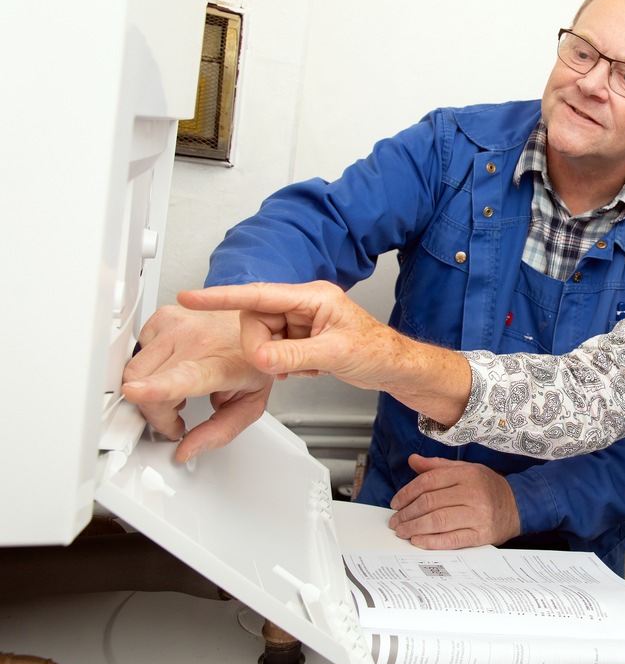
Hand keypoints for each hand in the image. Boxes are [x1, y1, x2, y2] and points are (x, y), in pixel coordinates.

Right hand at [121, 306, 272, 462]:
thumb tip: (186, 449)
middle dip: (155, 412)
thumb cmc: (254, 360)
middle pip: (145, 385)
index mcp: (222, 364)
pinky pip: (137, 352)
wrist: (260, 322)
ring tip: (176, 391)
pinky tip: (172, 368)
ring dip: (148, 391)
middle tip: (175, 417)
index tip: (136, 393)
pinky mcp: (163, 316)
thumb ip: (220, 432)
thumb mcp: (251, 403)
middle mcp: (198, 339)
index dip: (156, 388)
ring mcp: (178, 324)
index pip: (185, 377)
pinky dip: (149, 368)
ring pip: (134, 371)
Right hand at [176, 281, 472, 426]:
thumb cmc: (377, 351)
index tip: (191, 296)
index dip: (221, 296)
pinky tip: (305, 368)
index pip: (258, 295)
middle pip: (254, 320)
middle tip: (282, 364)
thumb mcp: (335, 355)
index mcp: (312, 297)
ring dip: (274, 358)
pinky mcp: (300, 338)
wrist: (393, 367)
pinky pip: (273, 349)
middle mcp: (303, 305)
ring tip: (303, 366)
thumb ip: (294, 355)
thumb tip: (262, 356)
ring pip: (262, 338)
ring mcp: (301, 322)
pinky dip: (282, 363)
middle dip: (261, 347)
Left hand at [388, 455, 520, 548]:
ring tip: (402, 531)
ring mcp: (478, 515)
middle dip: (407, 513)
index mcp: (466, 474)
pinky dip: (432, 542)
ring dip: (415, 527)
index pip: (429, 481)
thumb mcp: (466, 469)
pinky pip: (451, 539)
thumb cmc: (487, 487)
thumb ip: (438, 466)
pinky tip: (418, 541)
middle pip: (430, 502)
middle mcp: (472, 493)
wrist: (518, 505)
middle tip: (395, 521)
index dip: (407, 492)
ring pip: (438, 521)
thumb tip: (413, 461)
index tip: (395, 503)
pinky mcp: (481, 535)